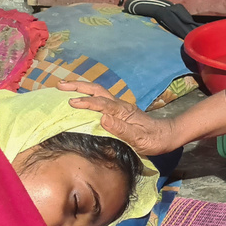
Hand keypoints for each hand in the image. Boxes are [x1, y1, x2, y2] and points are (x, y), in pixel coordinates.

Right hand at [56, 81, 177, 155]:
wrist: (166, 135)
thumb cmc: (153, 139)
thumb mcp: (138, 138)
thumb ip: (121, 129)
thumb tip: (103, 118)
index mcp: (122, 111)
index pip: (101, 103)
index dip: (86, 103)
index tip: (70, 103)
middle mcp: (119, 105)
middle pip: (96, 90)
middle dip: (77, 86)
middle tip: (59, 86)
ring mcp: (118, 107)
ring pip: (97, 92)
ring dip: (80, 88)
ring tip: (64, 87)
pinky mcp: (118, 111)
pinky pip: (99, 100)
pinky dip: (86, 95)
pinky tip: (79, 99)